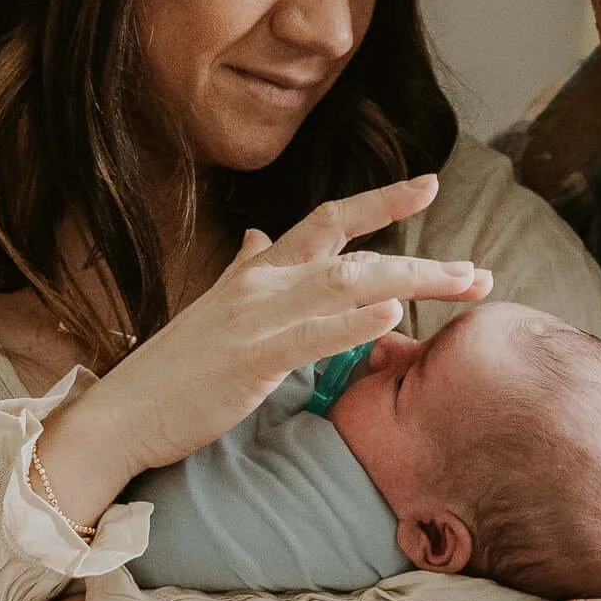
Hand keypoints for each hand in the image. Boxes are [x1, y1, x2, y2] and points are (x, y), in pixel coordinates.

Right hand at [41, 174, 489, 515]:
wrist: (122, 415)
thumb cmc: (173, 372)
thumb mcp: (213, 309)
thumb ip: (243, 271)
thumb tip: (257, 236)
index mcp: (256, 271)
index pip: (327, 220)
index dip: (381, 200)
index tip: (430, 185)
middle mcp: (260, 282)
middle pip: (353, 249)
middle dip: (422, 259)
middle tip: (479, 272)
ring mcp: (255, 317)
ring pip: (347, 283)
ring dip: (411, 282)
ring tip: (463, 283)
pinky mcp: (250, 359)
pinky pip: (310, 335)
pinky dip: (352, 322)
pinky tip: (391, 317)